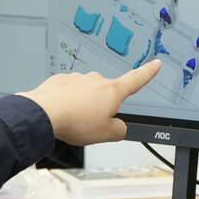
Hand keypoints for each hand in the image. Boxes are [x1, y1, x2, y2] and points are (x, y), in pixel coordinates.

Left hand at [19, 59, 160, 145]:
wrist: (43, 114)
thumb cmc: (74, 121)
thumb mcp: (106, 134)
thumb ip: (119, 130)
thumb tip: (118, 127)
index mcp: (112, 91)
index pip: (136, 80)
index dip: (148, 72)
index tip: (155, 64)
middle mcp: (96, 80)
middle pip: (106, 94)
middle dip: (101, 107)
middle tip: (90, 124)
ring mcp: (77, 78)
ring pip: (86, 94)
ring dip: (82, 105)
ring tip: (72, 120)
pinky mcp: (61, 80)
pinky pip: (69, 93)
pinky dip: (67, 102)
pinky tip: (61, 113)